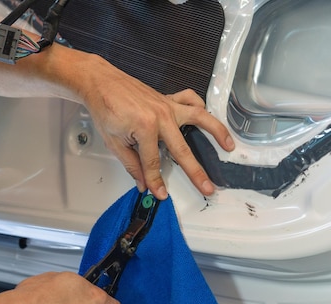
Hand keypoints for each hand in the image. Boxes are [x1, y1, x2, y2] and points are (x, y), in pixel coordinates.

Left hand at [80, 57, 234, 199]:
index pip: (153, 162)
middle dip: (195, 171)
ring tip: (229, 146)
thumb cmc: (105, 108)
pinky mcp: (169, 99)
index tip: (160, 194)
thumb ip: (132, 165)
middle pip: (182, 149)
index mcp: (145, 127)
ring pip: (199, 117)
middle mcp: (161, 115)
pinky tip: (207, 117)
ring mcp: (168, 105)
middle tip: (208, 187)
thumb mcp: (114, 142)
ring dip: (217, 131)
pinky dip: (201, 107)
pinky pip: (191, 99)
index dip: (156, 181)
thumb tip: (145, 183)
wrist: (101, 83)